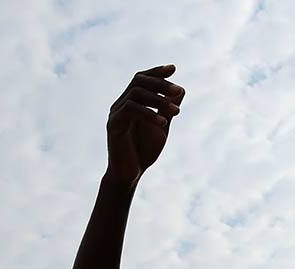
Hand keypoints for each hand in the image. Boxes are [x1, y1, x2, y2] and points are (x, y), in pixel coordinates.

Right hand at [106, 65, 184, 185]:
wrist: (130, 174)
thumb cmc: (144, 151)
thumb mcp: (162, 127)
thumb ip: (168, 109)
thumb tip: (181, 89)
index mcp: (131, 102)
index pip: (141, 79)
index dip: (156, 71)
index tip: (173, 68)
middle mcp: (120, 104)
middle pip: (138, 82)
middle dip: (160, 83)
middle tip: (178, 91)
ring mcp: (115, 114)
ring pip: (135, 95)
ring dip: (158, 100)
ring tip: (177, 110)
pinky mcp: (113, 125)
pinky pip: (130, 111)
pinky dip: (149, 114)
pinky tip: (163, 123)